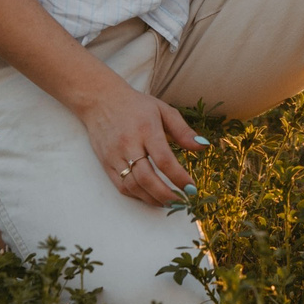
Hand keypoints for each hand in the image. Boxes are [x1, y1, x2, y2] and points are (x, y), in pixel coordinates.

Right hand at [62, 71, 208, 206]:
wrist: (100, 100)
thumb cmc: (136, 105)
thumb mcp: (163, 110)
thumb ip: (183, 130)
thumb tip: (204, 146)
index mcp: (146, 129)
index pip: (164, 160)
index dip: (178, 177)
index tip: (191, 188)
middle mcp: (129, 144)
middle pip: (146, 178)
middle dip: (166, 194)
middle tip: (181, 202)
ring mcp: (114, 155)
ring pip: (133, 185)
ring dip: (152, 198)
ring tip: (169, 202)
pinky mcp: (105, 163)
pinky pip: (121, 185)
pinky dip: (137, 195)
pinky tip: (151, 196)